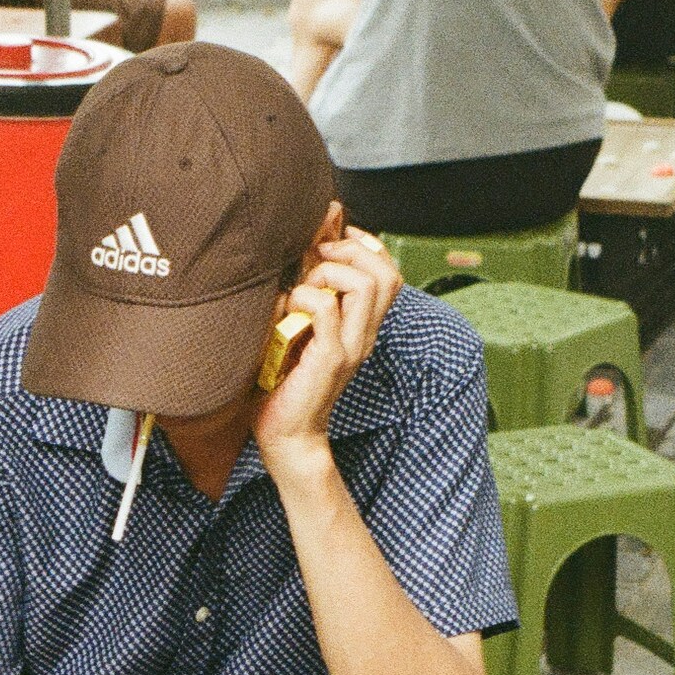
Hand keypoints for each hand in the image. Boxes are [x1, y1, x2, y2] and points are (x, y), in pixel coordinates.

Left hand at [255, 205, 398, 478]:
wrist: (287, 435)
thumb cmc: (285, 383)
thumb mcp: (302, 331)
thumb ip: (310, 298)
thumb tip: (303, 255)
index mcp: (363, 327)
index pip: (389, 274)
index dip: (367, 246)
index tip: (335, 239)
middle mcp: (365, 335)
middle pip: (386, 273)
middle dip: (350, 252)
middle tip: (316, 260)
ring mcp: (352, 347)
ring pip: (366, 285)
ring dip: (329, 274)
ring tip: (303, 289)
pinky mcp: (330, 358)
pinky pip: (326, 309)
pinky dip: (303, 297)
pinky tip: (286, 310)